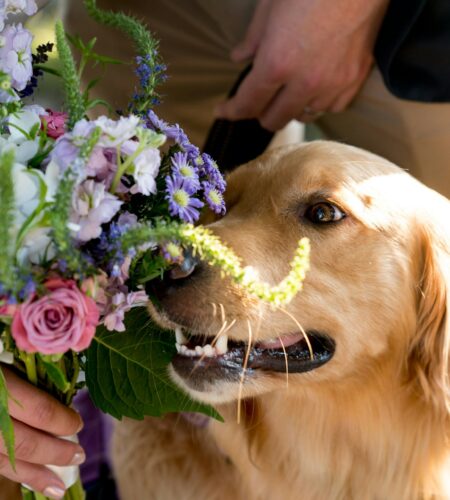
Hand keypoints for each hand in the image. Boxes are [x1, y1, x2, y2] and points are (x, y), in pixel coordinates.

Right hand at [0, 368, 83, 498]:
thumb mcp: (6, 361)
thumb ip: (26, 378)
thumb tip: (61, 399)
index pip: (39, 411)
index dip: (62, 420)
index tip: (78, 423)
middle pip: (25, 442)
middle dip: (55, 452)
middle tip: (78, 455)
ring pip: (4, 463)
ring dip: (35, 476)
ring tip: (59, 487)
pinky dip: (12, 476)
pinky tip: (30, 484)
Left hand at [215, 0, 388, 129]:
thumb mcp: (271, 4)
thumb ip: (253, 39)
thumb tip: (239, 58)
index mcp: (277, 63)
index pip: (247, 103)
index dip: (231, 110)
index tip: (223, 111)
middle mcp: (304, 83)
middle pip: (274, 120)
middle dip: (259, 112)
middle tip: (257, 99)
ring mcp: (332, 84)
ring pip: (302, 116)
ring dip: (290, 108)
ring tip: (288, 91)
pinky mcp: (354, 80)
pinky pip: (331, 108)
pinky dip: (318, 103)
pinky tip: (315, 88)